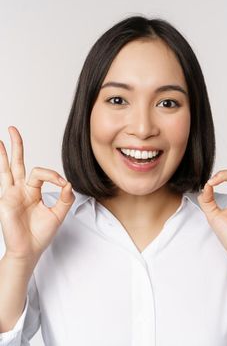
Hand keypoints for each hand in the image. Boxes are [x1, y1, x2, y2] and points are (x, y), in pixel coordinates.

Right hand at [0, 126, 74, 262]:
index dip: (54, 175)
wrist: (29, 249)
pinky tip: (0, 151)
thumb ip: (65, 198)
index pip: (42, 174)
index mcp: (33, 192)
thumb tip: (68, 183)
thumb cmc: (41, 234)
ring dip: (4, 152)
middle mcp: (20, 190)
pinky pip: (4, 179)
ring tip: (1, 137)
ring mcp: (10, 193)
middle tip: (13, 128)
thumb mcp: (59, 214)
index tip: (62, 184)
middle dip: (17, 146)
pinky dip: (2, 165)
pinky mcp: (5, 199)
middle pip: (17, 163)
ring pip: (7, 168)